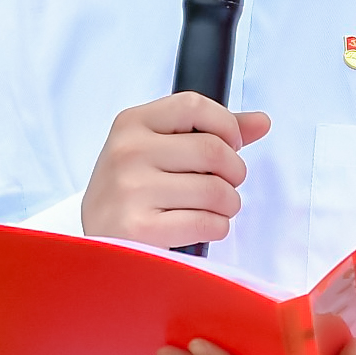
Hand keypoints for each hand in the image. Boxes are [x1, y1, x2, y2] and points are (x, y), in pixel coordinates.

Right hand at [80, 94, 270, 248]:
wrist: (94, 248)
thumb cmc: (130, 195)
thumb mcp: (155, 151)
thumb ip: (208, 132)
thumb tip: (261, 122)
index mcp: (131, 124)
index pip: (194, 105)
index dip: (226, 125)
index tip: (231, 144)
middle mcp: (128, 152)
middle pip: (213, 150)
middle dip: (234, 172)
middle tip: (226, 184)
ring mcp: (132, 190)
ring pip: (216, 190)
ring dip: (228, 204)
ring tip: (215, 209)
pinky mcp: (140, 229)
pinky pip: (208, 223)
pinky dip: (217, 228)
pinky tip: (202, 227)